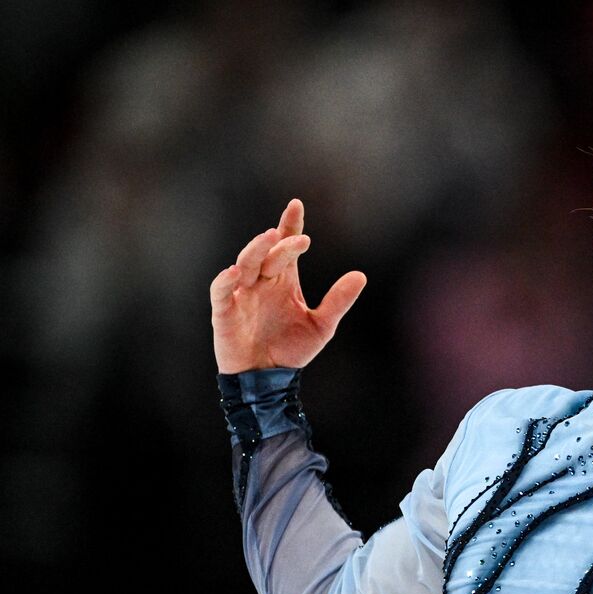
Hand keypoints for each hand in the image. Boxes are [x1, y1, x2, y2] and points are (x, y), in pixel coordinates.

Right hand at [209, 198, 366, 372]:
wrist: (268, 378)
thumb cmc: (291, 349)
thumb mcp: (322, 326)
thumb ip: (338, 301)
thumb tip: (361, 275)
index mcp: (283, 280)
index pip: (285, 246)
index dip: (290, 226)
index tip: (297, 205)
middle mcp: (261, 282)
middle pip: (269, 254)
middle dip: (283, 245)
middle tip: (300, 240)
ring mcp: (241, 294)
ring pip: (245, 264)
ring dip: (255, 250)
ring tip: (268, 238)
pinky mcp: (224, 312)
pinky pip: (221, 292)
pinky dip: (226, 281)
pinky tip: (236, 272)